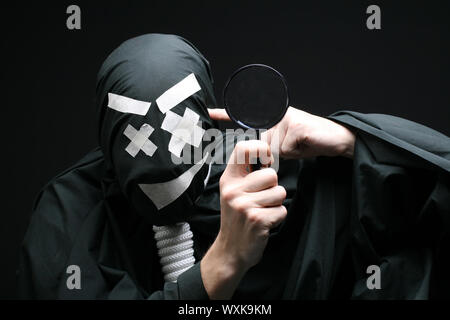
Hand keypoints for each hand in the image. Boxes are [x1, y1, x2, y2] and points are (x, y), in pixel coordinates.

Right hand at [200, 140, 286, 298]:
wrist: (230, 251)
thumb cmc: (237, 219)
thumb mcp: (233, 193)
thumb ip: (246, 174)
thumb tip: (268, 153)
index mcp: (228, 180)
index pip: (243, 148)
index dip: (261, 149)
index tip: (266, 161)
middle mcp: (234, 190)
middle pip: (271, 174)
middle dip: (273, 187)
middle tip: (261, 200)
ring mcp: (244, 205)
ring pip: (279, 192)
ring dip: (276, 204)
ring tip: (262, 211)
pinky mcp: (257, 220)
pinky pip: (282, 210)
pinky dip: (278, 217)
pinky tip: (265, 223)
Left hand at [208, 106, 355, 158]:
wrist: (336, 140)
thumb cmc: (310, 143)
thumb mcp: (286, 146)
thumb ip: (269, 147)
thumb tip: (259, 158)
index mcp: (272, 118)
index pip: (246, 115)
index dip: (226, 113)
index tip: (208, 112)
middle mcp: (276, 114)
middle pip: (260, 143)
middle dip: (270, 154)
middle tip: (291, 145)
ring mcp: (285, 118)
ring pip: (271, 148)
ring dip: (285, 153)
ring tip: (300, 144)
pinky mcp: (294, 125)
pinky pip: (283, 149)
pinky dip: (293, 151)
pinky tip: (304, 142)